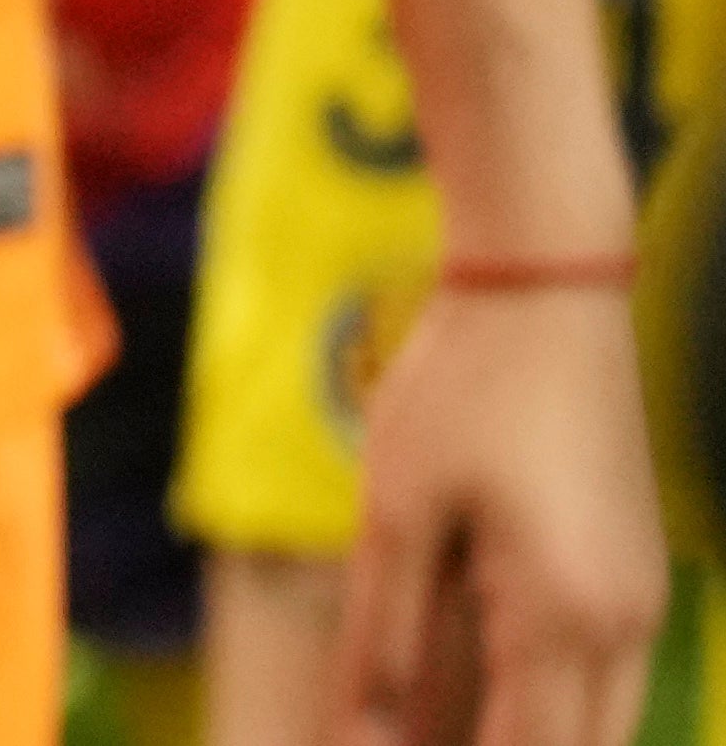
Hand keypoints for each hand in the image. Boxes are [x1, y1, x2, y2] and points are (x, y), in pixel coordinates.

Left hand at [347, 279, 661, 744]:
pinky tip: (464, 696)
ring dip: (520, 737)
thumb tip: (356, 740)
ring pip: (594, 730)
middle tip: (399, 740)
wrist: (548, 292)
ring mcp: (637, 607)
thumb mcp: (395, 514)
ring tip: (418, 728)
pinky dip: (539, 704)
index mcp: (561, 619)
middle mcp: (620, 630)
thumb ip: (383, 640)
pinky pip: (597, 682)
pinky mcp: (630, 580)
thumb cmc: (461, 390)